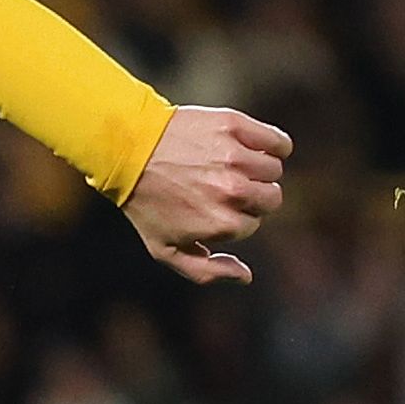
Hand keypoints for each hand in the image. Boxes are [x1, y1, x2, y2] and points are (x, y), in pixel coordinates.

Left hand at [124, 106, 290, 284]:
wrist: (126, 152)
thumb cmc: (146, 203)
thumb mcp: (165, 249)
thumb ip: (206, 271)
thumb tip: (246, 276)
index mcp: (222, 223)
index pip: (253, 223)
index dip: (233, 216)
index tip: (208, 205)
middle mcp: (233, 191)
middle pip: (272, 197)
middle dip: (252, 196)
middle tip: (223, 186)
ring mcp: (234, 157)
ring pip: (273, 169)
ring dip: (258, 169)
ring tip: (227, 166)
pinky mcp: (235, 127)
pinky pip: (278, 142)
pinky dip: (274, 146)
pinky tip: (253, 149)